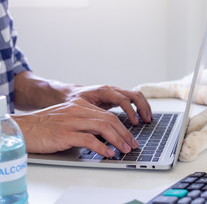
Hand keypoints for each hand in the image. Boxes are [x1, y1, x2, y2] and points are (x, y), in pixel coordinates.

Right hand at [14, 98, 137, 156]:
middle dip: (124, 133)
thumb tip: (103, 134)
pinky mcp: (65, 134)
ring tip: (124, 149)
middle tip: (131, 144)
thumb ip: (84, 121)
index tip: (129, 136)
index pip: (107, 114)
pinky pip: (89, 139)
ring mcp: (72, 121)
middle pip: (109, 119)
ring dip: (117, 139)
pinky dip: (102, 147)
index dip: (121, 126)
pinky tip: (108, 153)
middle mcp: (78, 111)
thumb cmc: (44, 125)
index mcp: (80, 106)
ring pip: (102, 127)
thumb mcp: (68, 117)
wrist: (23, 128)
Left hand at [68, 85, 152, 124]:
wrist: (69, 94)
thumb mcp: (80, 108)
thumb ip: (91, 116)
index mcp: (104, 91)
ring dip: (144, 107)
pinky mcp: (118, 97)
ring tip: (148, 120)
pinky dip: (140, 107)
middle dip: (143, 108)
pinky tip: (142, 117)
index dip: (130, 111)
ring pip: (137, 96)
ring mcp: (116, 92)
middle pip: (134, 95)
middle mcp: (113, 90)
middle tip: (146, 121)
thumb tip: (101, 131)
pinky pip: (133, 99)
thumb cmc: (73, 101)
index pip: (122, 99)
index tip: (135, 123)